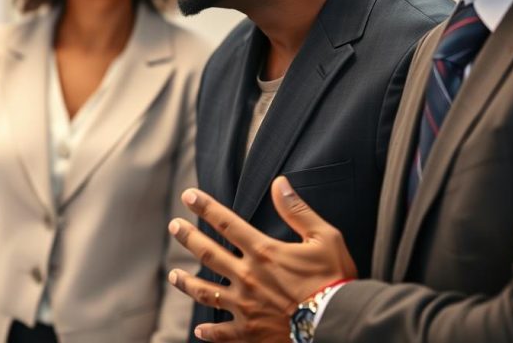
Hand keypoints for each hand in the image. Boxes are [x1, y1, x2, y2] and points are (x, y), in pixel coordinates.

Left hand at [167, 176, 356, 342]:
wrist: (338, 323)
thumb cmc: (335, 280)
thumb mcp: (324, 238)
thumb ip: (297, 211)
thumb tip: (279, 184)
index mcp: (263, 252)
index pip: (226, 223)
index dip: (205, 207)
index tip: (188, 195)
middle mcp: (247, 276)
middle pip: (208, 252)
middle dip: (188, 237)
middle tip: (174, 227)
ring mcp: (245, 305)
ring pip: (205, 291)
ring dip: (187, 282)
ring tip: (173, 275)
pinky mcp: (250, 331)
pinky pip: (223, 332)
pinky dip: (210, 332)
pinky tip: (200, 330)